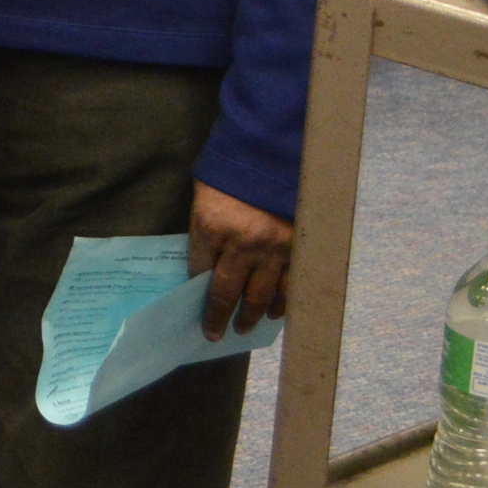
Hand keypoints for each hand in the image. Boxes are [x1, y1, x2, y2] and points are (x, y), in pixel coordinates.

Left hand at [187, 182, 292, 338]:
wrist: (272, 154)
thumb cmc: (230, 173)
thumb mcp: (205, 196)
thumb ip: (204, 230)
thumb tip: (203, 264)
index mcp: (210, 226)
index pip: (198, 269)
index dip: (194, 289)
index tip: (192, 304)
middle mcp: (240, 244)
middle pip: (226, 291)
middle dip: (217, 316)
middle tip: (213, 333)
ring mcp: (271, 250)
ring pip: (259, 296)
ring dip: (249, 317)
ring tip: (242, 330)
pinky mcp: (295, 250)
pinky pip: (286, 285)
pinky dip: (280, 304)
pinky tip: (273, 314)